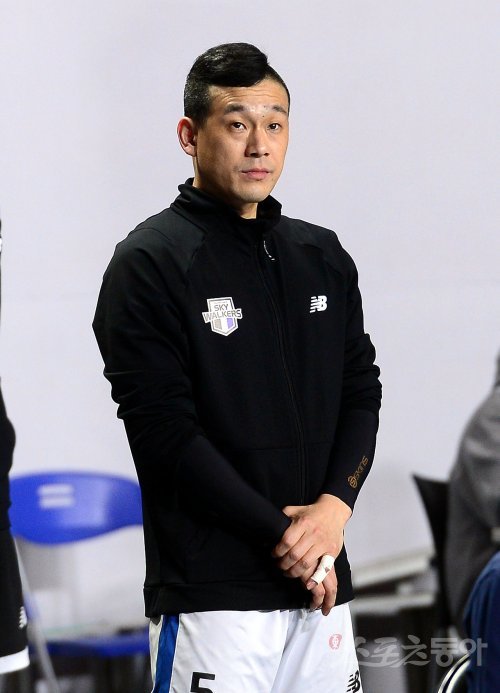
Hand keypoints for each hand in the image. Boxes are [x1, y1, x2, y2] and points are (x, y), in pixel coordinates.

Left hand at [272, 494, 351, 614]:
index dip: (277, 551)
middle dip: (284, 564)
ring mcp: (323, 543)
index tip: (274, 555)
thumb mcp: (296, 510)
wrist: (334, 511)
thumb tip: (269, 526)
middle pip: (294, 555)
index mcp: (303, 523)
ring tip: (288, 572)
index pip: (286, 541)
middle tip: (279, 566)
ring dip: (294, 572)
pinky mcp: (332, 551)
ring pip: (305, 564)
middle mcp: (313, 533)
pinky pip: (322, 568)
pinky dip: (314, 578)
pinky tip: (306, 584)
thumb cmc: (312, 512)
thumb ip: (284, 516)